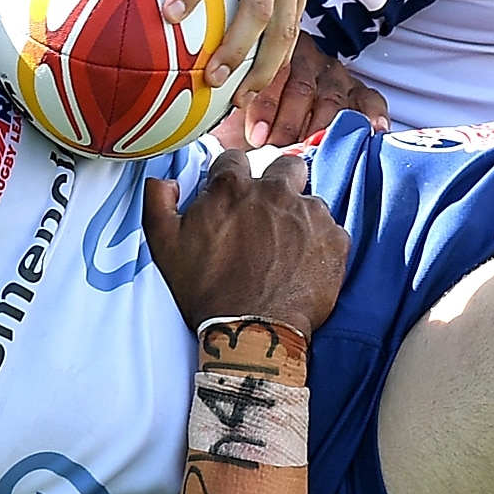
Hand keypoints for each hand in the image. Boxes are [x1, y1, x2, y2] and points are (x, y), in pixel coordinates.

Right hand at [142, 150, 346, 336]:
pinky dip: (320, 243)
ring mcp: (310, 214)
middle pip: (285, 166)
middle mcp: (276, 192)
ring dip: (299, 216)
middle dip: (278, 183)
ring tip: (285, 249)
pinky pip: (331, 230)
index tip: (233, 198)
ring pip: (310, 200)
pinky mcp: (335, 239)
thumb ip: (158, 201)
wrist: (252, 334)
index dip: (232, 177)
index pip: (235, 159)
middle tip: (268, 215)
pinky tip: (303, 265)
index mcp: (233, 187)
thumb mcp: (165, 245)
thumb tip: (165, 181)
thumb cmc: (207, 292)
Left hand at [217, 36, 387, 149]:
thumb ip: (217, 113)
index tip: (254, 136)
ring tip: (313, 150)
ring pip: (331, 96)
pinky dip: (373, 114)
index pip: (269, 72)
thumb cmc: (248, 117)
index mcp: (270, 54)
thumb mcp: (230, 110)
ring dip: (321, 126)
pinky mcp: (357, 90)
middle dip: (290, 121)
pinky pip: (369, 98)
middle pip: (302, 85)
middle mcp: (305, 58)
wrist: (276, 116)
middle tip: (280, 149)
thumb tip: (194, 129)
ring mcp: (333, 73)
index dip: (263, 105)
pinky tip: (374, 130)